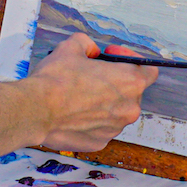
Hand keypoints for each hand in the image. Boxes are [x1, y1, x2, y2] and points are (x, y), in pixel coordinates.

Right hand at [23, 33, 155, 151]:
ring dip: (103, 102)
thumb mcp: (72, 46)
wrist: (36, 110)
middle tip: (91, 75)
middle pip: (131, 92)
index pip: (150, 70)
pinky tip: (73, 113)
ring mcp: (115, 128)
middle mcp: (129, 108)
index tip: (114, 57)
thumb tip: (90, 50)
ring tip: (79, 96)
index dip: (132, 60)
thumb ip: (87, 44)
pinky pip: (101, 127)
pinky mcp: (100, 142)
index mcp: (130, 82)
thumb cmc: (55, 81)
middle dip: (114, 82)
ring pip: (115, 111)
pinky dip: (91, 120)